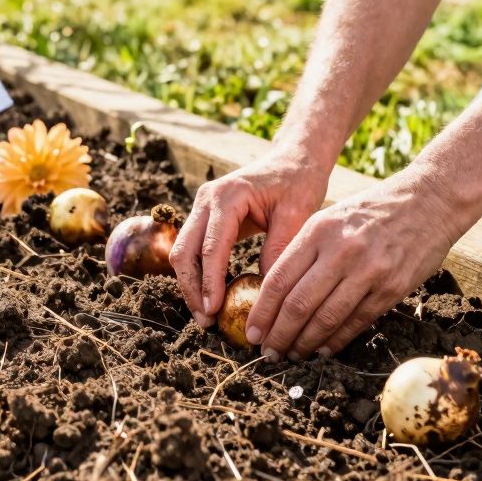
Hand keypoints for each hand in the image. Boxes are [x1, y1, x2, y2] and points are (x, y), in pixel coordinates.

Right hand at [169, 149, 330, 326]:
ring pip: (182, 253)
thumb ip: (278, 250)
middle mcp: (206, 200)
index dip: (210, 282)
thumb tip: (265, 294)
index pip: (210, 246)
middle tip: (207, 322)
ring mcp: (202, 208)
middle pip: (184, 251)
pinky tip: (211, 299)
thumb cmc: (298, 182)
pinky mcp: (205, 218)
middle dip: (192, 289)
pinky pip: (193, 250)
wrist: (293, 159)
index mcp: (227, 196)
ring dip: (191, 286)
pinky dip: (198, 275)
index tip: (215, 311)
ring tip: (207, 317)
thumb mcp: (297, 215)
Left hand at [244, 171, 468, 360]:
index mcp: (319, 230)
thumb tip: (275, 293)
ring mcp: (369, 271)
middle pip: (298, 304)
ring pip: (326, 319)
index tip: (251, 332)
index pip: (279, 279)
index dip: (261, 312)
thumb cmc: (372, 210)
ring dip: (304, 343)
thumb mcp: (331, 218)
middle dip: (278, 335)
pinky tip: (322, 349)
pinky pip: (357, 322)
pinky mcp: (392, 288)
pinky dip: (336, 340)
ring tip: (292, 354)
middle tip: (267, 352)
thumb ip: (304, 250)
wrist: (429, 200)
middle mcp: (341, 251)